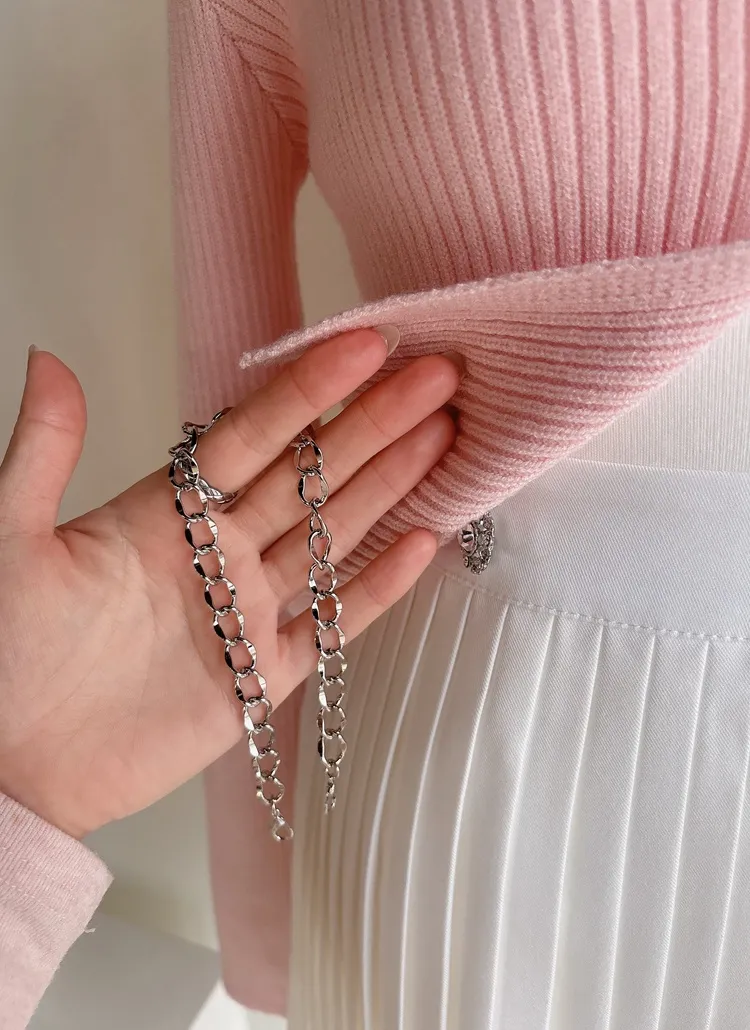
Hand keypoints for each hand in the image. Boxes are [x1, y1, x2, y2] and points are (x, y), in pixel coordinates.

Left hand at [0, 331, 457, 837]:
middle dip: (374, 423)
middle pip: (311, 476)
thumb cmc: (2, 655)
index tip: (366, 345)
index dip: (310, 390)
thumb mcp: (9, 543)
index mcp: (164, 512)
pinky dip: (377, 588)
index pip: (252, 435)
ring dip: (389, 486)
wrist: (13, 772)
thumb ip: (40, 454)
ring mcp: (245, 613)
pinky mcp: (261, 679)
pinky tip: (421, 541)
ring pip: (332, 537)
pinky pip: (330, 627)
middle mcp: (216, 552)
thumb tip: (48, 358)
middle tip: (437, 375)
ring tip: (445, 436)